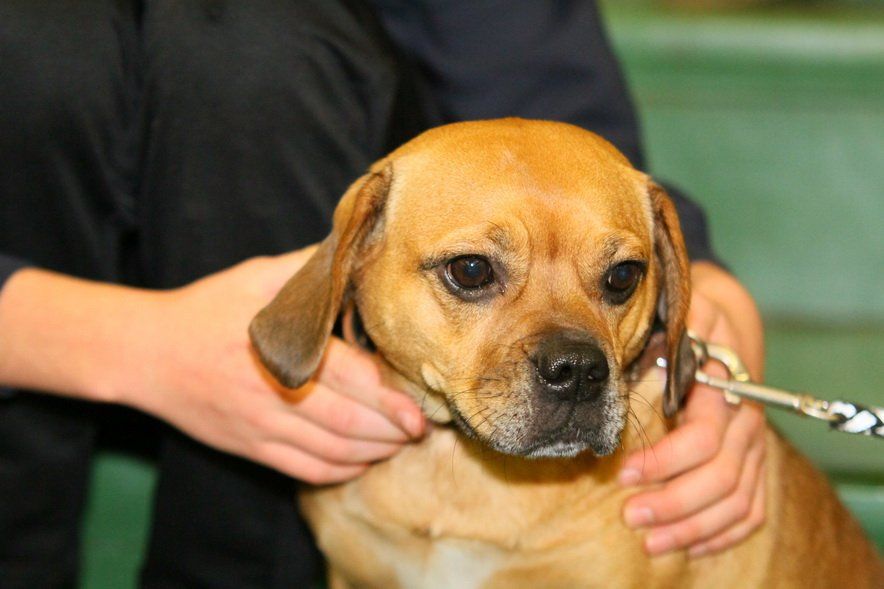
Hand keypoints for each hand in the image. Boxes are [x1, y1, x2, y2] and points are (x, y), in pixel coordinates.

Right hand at [116, 250, 425, 483]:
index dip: (390, 401)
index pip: (349, 382)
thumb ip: (307, 271)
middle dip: (392, 432)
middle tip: (421, 430)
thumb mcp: (256, 277)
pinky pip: (302, 471)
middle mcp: (272, 395)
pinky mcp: (249, 447)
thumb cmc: (206, 310)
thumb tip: (354, 254)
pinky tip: (361, 462)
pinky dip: (338, 471)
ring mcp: (260, 427)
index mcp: (280, 351)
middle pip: (347, 424)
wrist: (144, 352)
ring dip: (372, 454)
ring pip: (330, 453)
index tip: (419, 410)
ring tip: (399, 445)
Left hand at [619, 261, 765, 556]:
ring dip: (693, 527)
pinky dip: (724, 533)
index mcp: (725, 391)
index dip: (664, 461)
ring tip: (650, 541)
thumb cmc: (693, 324)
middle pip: (721, 479)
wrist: (727, 331)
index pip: (703, 438)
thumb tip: (650, 343)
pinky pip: (752, 509)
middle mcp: (746, 423)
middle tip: (630, 517)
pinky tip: (690, 546)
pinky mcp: (756, 465)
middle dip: (674, 504)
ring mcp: (755, 447)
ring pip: (737, 501)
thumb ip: (670, 330)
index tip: (623, 473)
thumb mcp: (683, 315)